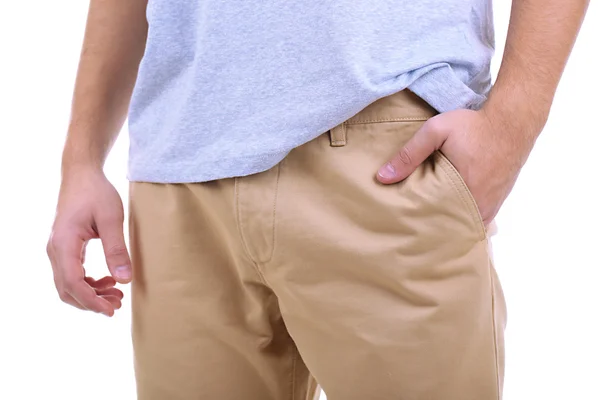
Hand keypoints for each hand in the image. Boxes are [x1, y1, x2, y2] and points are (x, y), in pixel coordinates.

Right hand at [47, 170, 130, 316]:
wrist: (82, 174)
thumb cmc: (96, 193)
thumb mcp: (112, 219)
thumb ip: (117, 249)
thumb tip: (125, 280)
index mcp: (64, 243)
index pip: (73, 282)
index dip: (91, 301)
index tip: (111, 310)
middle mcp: (55, 249)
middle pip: (67, 289)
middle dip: (91, 302)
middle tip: (118, 305)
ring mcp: (57, 249)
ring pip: (68, 284)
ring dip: (91, 294)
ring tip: (117, 295)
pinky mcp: (64, 248)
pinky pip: (71, 274)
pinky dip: (88, 283)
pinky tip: (108, 280)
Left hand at [376, 108, 535, 226]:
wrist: (512, 120)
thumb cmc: (473, 125)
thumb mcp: (436, 131)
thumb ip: (409, 154)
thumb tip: (382, 177)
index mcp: (463, 193)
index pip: (437, 223)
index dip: (420, 227)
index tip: (404, 228)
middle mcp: (480, 205)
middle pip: (451, 228)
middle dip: (432, 230)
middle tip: (412, 229)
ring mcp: (492, 205)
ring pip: (465, 226)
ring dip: (449, 225)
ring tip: (427, 224)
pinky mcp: (498, 201)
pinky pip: (478, 219)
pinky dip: (463, 219)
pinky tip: (448, 216)